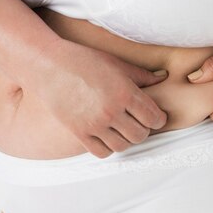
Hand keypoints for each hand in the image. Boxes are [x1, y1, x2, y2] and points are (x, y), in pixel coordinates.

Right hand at [23, 38, 169, 157]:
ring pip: (123, 146)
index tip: (155, 117)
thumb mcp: (116, 63)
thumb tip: (164, 76)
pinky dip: (108, 148)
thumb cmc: (84, 60)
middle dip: (143, 130)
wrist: (49, 66)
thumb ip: (141, 75)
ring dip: (126, 140)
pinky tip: (107, 137)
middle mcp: (112, 110)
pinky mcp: (79, 132)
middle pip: (140, 135)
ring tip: (123, 130)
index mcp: (125, 92)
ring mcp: (95, 124)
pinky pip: (102, 152)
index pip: (154, 117)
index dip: (158, 119)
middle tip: (138, 123)